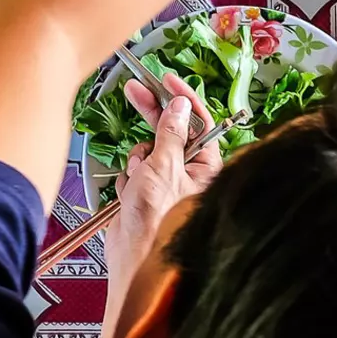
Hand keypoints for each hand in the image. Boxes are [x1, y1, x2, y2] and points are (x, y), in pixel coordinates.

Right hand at [104, 88, 219, 283]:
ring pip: (149, 149)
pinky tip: (130, 192)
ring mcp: (167, 182)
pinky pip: (136, 169)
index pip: (198, 121)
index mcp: (206, 165)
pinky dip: (130, 176)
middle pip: (172, 131)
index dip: (182, 97)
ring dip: (139, 158)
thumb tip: (179, 105)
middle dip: (153, 115)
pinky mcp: (147, 192)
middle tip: (136, 91)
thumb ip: (171, 132)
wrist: (134, 257)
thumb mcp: (165, 166)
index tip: (167, 80)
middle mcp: (189, 172)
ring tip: (139, 177)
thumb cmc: (158, 221)